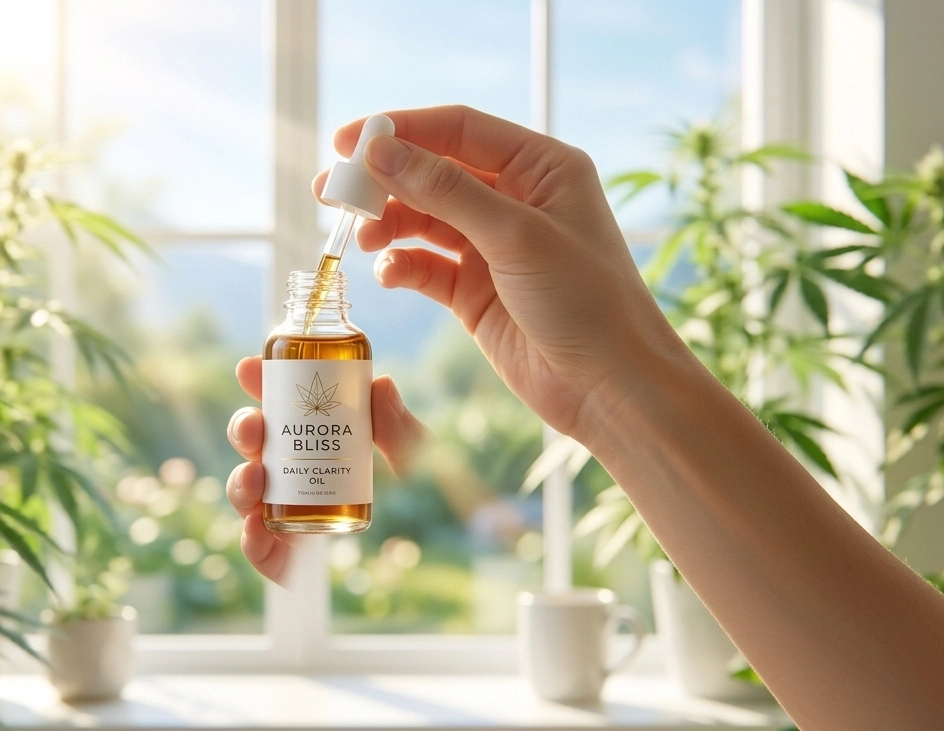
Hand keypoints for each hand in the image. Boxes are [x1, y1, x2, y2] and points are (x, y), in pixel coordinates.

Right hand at [225, 356, 423, 584]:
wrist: (439, 544)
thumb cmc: (427, 495)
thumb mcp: (418, 457)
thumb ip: (400, 429)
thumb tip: (381, 383)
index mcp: (320, 439)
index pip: (280, 407)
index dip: (259, 385)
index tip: (248, 369)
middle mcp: (298, 472)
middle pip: (255, 446)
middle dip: (244, 430)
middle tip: (255, 427)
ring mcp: (289, 513)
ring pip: (247, 492)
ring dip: (240, 480)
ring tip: (256, 477)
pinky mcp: (287, 555)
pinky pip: (257, 548)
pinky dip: (250, 539)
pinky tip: (255, 527)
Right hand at [317, 106, 686, 437]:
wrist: (611, 387)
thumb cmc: (587, 301)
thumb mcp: (515, 235)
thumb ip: (444, 191)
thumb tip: (381, 152)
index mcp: (541, 168)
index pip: (458, 130)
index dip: (401, 131)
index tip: (348, 142)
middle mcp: (517, 200)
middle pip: (433, 172)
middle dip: (383, 180)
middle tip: (332, 190)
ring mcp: (494, 247)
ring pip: (423, 219)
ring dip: (387, 224)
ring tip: (360, 237)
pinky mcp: (476, 292)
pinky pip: (425, 266)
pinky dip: (401, 265)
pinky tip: (388, 274)